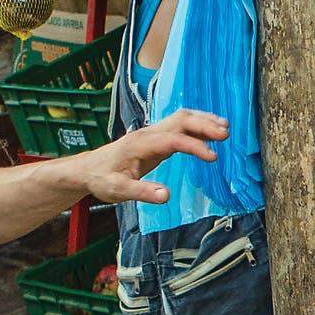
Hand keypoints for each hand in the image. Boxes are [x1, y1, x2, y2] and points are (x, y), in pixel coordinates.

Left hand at [81, 111, 227, 209]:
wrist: (88, 169)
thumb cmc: (102, 179)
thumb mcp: (118, 190)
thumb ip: (142, 192)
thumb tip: (166, 195)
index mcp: (141, 144)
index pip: (174, 139)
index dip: (195, 146)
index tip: (213, 157)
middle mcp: (148, 133)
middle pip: (181, 120)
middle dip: (204, 124)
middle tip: (226, 134)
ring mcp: (152, 133)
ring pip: (181, 118)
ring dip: (202, 121)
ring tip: (224, 128)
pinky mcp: (155, 138)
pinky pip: (179, 126)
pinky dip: (196, 126)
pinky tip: (209, 133)